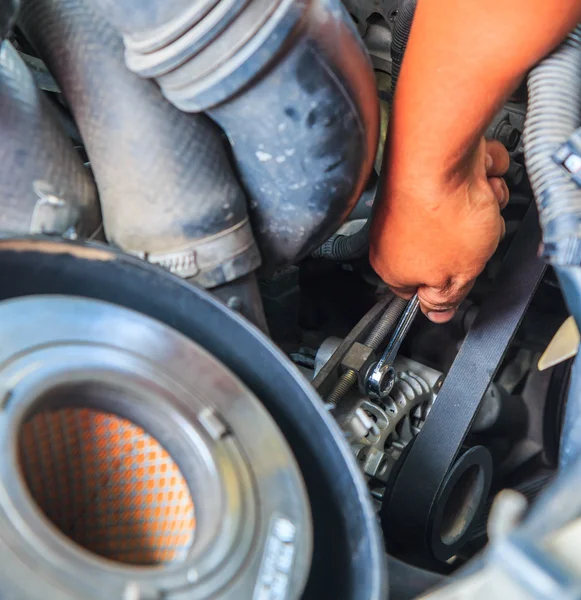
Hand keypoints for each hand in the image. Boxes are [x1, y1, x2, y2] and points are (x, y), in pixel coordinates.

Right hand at [369, 139, 509, 322]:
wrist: (439, 151)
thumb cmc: (440, 212)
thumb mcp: (457, 274)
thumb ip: (446, 298)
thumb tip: (437, 314)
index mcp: (393, 266)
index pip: (418, 290)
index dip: (446, 285)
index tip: (463, 277)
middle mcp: (394, 233)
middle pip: (445, 250)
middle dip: (471, 240)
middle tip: (475, 234)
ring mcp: (408, 200)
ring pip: (459, 213)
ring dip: (480, 206)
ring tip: (477, 197)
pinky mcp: (424, 171)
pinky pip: (462, 181)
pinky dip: (476, 176)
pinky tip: (476, 173)